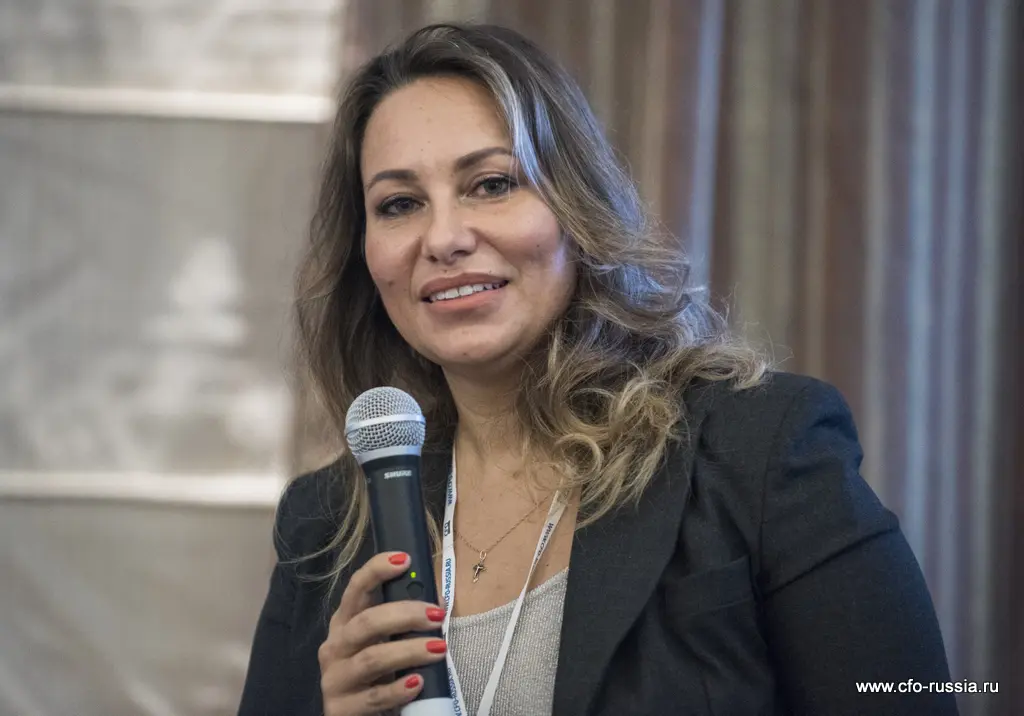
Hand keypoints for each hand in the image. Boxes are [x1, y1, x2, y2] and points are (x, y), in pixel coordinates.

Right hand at [318, 551, 447, 714]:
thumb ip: (403, 622)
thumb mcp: (386, 643)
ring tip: (439, 648)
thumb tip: (439, 601)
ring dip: (409, 650)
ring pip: (372, 659)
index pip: (355, 589)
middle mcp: (335, 647)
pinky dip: (398, 689)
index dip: (376, 570)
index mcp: (345, 623)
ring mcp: (334, 679)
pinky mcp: (340, 709)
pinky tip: (418, 683)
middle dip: (404, 614)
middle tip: (437, 615)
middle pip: (366, 622)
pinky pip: (374, 697)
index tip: (404, 559)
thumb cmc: (377, 674)